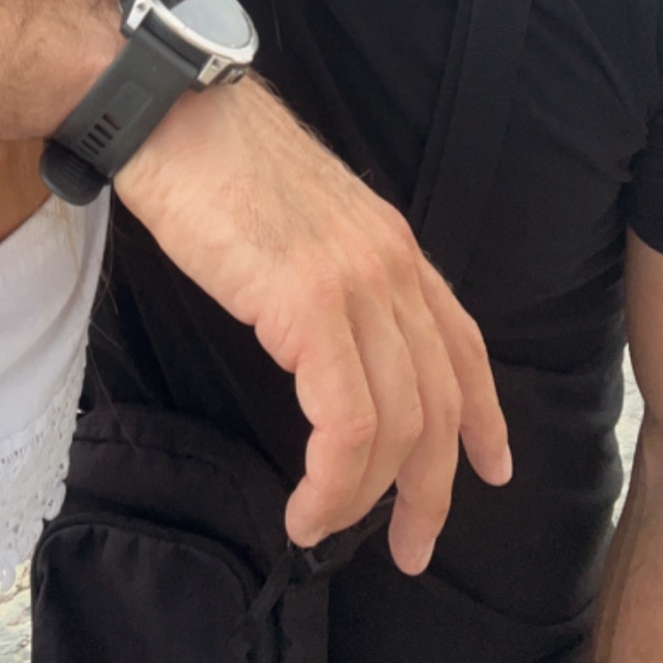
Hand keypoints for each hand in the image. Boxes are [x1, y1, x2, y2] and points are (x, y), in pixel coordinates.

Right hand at [114, 73, 510, 569]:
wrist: (170, 111)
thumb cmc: (212, 163)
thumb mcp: (300, 221)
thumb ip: (330, 274)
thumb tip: (323, 338)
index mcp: (392, 245)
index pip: (463, 342)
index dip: (485, 415)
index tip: (492, 470)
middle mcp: (391, 265)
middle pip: (439, 403)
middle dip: (433, 491)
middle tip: (410, 550)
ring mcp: (356, 283)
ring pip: (398, 426)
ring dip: (365, 500)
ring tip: (324, 531)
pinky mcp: (309, 303)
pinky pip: (347, 422)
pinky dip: (332, 482)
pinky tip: (305, 507)